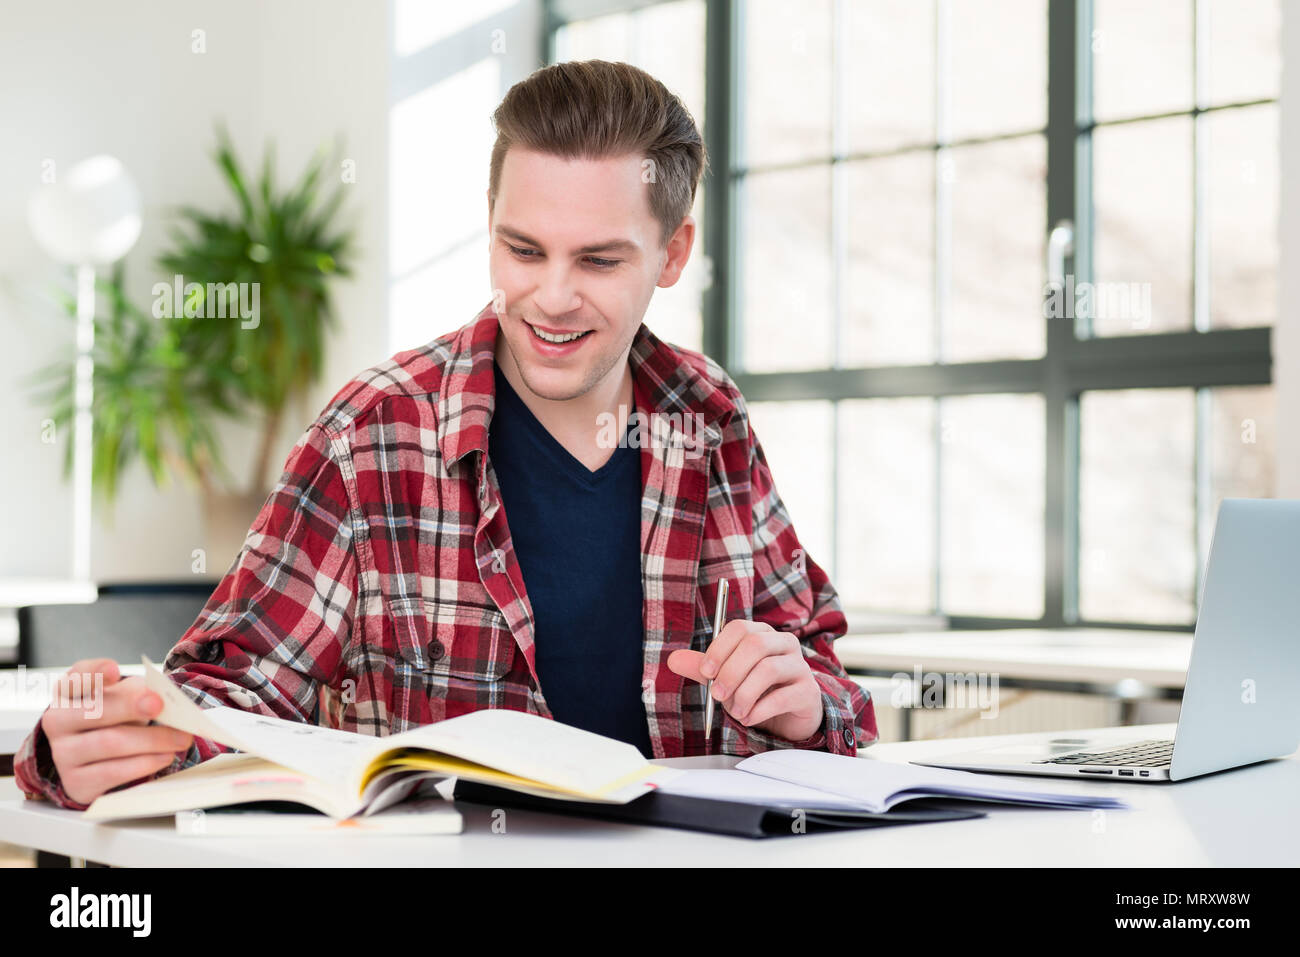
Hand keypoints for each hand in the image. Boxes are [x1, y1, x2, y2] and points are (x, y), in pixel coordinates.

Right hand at [41, 658, 194, 806]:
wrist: (98, 760)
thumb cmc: (115, 718)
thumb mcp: (124, 699)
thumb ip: (139, 693)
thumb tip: (162, 698)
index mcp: (69, 693)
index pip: (76, 678)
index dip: (95, 673)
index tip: (115, 670)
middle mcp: (58, 722)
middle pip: (95, 712)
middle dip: (130, 706)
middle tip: (160, 705)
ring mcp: (63, 754)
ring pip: (109, 743)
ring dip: (151, 739)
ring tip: (181, 738)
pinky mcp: (76, 783)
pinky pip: (113, 772)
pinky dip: (145, 763)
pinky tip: (165, 756)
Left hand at [667, 620, 823, 742]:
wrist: (790, 717)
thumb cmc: (757, 691)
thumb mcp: (727, 677)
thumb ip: (703, 668)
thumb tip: (673, 660)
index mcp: (762, 634)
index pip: (739, 628)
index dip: (719, 648)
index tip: (705, 671)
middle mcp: (784, 644)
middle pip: (755, 645)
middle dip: (730, 672)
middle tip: (717, 695)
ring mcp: (799, 666)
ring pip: (768, 670)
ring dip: (744, 693)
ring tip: (735, 712)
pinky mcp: (808, 692)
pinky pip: (782, 697)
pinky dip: (759, 710)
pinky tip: (749, 718)